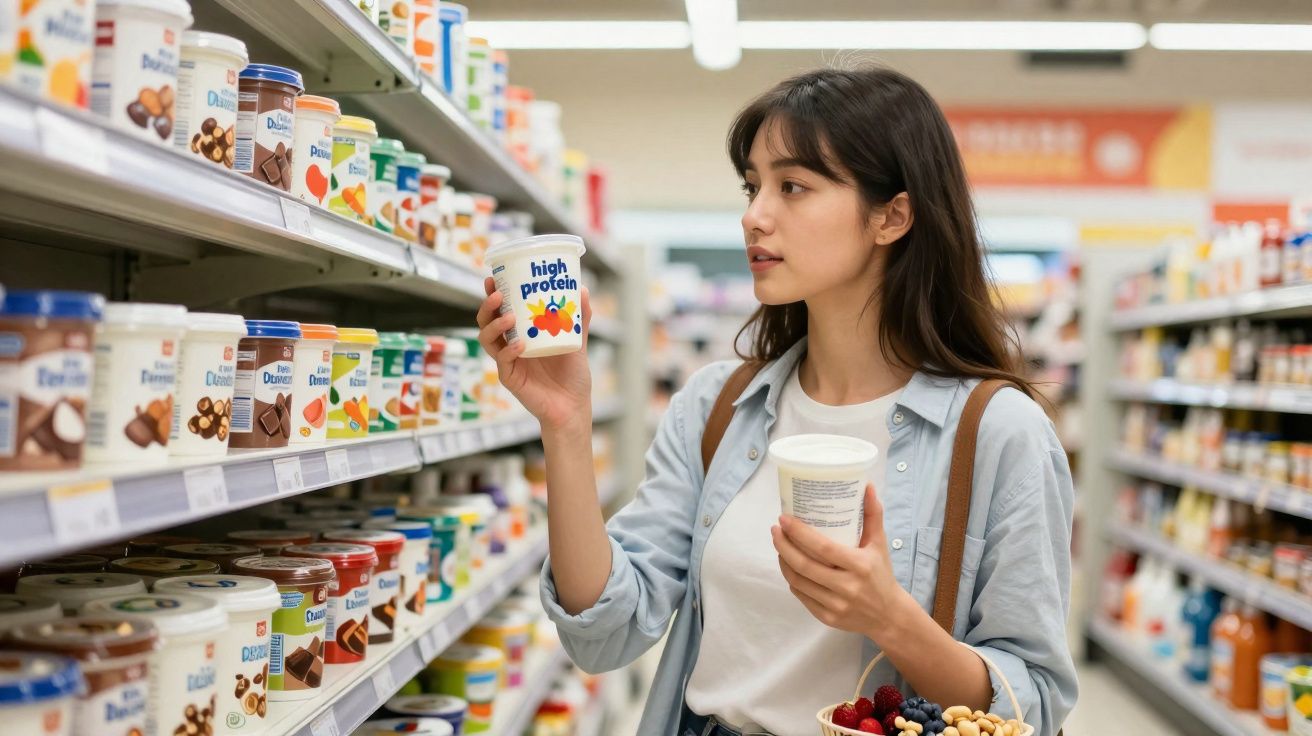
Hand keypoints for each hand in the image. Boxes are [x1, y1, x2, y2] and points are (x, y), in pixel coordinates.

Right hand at [475, 277, 592, 430]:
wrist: (574, 406)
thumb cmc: (572, 375)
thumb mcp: (578, 341)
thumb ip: (579, 318)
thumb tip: (583, 289)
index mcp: (521, 334)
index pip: (500, 311)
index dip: (493, 295)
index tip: (494, 278)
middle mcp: (510, 346)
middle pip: (486, 322)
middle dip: (487, 307)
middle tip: (498, 295)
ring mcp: (508, 362)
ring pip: (487, 340)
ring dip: (495, 325)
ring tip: (509, 317)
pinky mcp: (510, 378)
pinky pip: (502, 361)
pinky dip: (509, 350)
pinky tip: (521, 345)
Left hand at [771, 484, 910, 643]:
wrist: (888, 616)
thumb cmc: (881, 574)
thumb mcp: (879, 544)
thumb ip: (872, 514)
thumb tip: (867, 486)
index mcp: (859, 565)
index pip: (822, 548)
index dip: (799, 533)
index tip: (784, 519)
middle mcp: (847, 587)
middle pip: (804, 565)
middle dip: (783, 545)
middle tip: (775, 530)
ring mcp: (835, 605)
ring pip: (798, 581)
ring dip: (783, 561)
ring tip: (780, 545)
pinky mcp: (827, 617)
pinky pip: (801, 596)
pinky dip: (791, 579)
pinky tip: (789, 566)